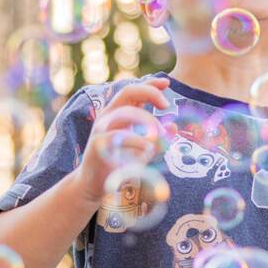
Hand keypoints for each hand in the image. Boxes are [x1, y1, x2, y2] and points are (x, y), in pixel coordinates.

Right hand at [74, 76, 170, 202]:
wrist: (93, 184)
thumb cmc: (118, 164)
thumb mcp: (141, 148)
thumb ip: (156, 137)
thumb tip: (173, 126)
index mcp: (117, 114)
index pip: (134, 91)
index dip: (150, 83)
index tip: (167, 83)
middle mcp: (108, 116)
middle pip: (127, 92)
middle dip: (149, 92)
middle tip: (166, 105)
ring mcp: (101, 129)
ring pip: (125, 112)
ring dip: (147, 119)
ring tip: (160, 135)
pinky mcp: (98, 145)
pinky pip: (119, 136)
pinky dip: (137, 141)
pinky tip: (148, 150)